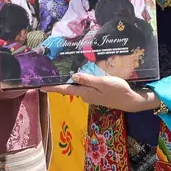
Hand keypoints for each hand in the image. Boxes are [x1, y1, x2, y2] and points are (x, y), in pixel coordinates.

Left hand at [42, 73, 158, 112]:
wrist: (130, 100)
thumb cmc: (117, 90)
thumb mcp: (102, 83)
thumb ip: (87, 80)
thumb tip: (73, 76)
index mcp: (85, 93)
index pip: (65, 89)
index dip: (53, 87)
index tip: (40, 87)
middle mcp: (85, 95)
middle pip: (70, 87)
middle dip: (60, 81)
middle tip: (51, 72)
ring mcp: (91, 95)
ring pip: (78, 86)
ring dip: (72, 79)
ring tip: (64, 69)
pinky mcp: (97, 93)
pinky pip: (85, 85)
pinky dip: (82, 80)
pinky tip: (82, 73)